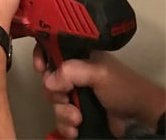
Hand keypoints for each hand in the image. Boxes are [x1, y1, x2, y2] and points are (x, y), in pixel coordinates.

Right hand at [33, 46, 165, 138]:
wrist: (139, 117)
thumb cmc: (124, 88)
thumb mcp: (98, 73)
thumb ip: (71, 71)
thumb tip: (49, 80)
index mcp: (77, 57)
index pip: (50, 50)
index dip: (41, 57)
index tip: (41, 69)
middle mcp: (73, 74)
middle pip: (48, 80)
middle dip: (55, 93)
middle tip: (66, 98)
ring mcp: (75, 95)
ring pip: (54, 103)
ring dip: (63, 113)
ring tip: (78, 118)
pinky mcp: (78, 113)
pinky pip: (61, 120)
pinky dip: (65, 126)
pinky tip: (75, 129)